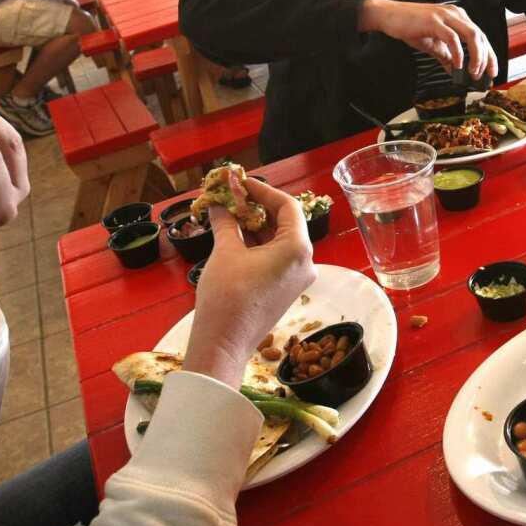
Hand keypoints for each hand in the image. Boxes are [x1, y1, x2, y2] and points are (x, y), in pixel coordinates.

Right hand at [182, 180, 316, 385]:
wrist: (224, 343)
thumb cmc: (228, 296)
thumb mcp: (225, 251)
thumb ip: (226, 221)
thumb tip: (219, 203)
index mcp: (298, 248)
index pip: (287, 206)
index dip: (263, 191)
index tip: (241, 183)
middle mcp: (305, 261)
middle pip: (285, 222)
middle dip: (258, 207)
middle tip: (232, 196)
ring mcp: (298, 277)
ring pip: (280, 240)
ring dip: (256, 225)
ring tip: (229, 213)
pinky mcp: (287, 289)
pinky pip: (277, 257)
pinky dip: (258, 244)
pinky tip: (235, 235)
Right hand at [359, 0, 497, 80]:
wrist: (388, 15)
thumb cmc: (410, 27)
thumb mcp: (433, 44)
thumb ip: (446, 56)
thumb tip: (456, 72)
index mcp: (458, 17)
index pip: (481, 36)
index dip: (489, 55)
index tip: (492, 72)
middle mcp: (455, 14)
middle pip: (481, 36)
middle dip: (486, 58)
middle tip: (484, 76)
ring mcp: (445, 16)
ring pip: (471, 35)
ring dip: (476, 57)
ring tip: (473, 73)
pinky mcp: (434, 21)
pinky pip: (452, 38)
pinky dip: (458, 54)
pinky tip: (457, 66)